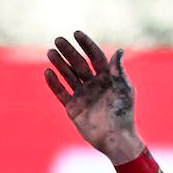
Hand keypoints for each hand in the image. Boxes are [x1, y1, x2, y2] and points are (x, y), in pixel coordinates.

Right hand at [44, 31, 144, 163]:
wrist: (116, 139)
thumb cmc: (124, 114)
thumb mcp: (124, 90)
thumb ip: (118, 71)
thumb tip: (119, 50)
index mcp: (107, 78)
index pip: (95, 57)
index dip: (86, 45)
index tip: (77, 34)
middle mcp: (94, 85)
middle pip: (78, 64)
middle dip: (69, 52)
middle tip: (58, 40)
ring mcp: (82, 96)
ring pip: (68, 75)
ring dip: (59, 64)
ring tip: (50, 52)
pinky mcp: (73, 108)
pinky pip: (61, 93)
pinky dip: (54, 83)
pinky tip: (48, 72)